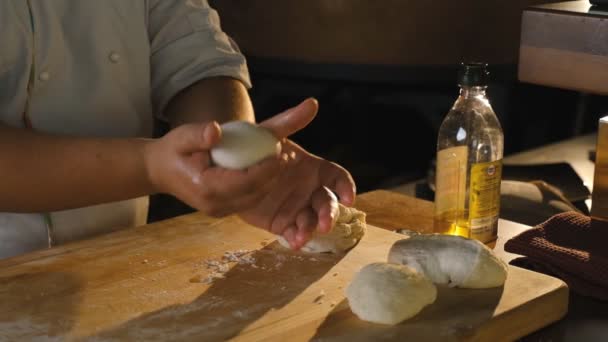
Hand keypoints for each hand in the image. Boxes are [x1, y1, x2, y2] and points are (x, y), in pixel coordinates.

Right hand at [144, 121, 285, 216]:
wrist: (160, 171)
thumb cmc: (173, 151)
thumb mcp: (181, 136)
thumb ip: (198, 134)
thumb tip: (216, 130)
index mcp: (206, 188)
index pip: (245, 181)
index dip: (266, 168)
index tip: (280, 151)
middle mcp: (215, 205)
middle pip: (255, 192)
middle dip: (274, 175)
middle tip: (287, 155)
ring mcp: (220, 210)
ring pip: (256, 198)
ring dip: (271, 181)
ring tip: (283, 160)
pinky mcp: (225, 210)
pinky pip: (250, 199)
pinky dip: (262, 185)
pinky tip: (271, 169)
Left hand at [238, 99, 355, 249]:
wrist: (230, 167)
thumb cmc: (256, 147)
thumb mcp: (272, 132)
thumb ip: (292, 120)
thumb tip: (312, 103)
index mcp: (313, 169)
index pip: (338, 178)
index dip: (346, 187)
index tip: (349, 198)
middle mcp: (309, 190)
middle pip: (328, 203)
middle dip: (329, 214)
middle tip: (324, 224)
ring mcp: (297, 207)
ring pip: (311, 220)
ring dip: (311, 228)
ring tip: (302, 234)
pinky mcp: (282, 222)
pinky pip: (293, 232)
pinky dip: (296, 238)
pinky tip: (294, 242)